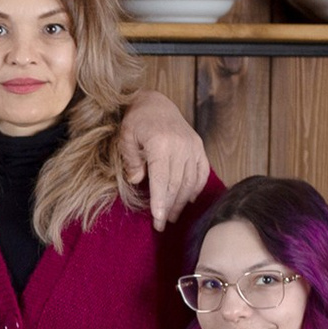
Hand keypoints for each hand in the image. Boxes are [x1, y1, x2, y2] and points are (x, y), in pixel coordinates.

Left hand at [117, 88, 212, 228]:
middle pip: (177, 184)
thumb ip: (131, 160)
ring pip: (190, 181)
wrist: (155, 103)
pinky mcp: (199, 147)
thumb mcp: (126, 138)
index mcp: (161, 144)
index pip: (162, 180)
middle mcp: (181, 146)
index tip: (158, 219)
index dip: (160, 202)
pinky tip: (189, 200)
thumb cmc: (136, 121)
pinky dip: (196, 188)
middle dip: (169, 207)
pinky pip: (201, 172)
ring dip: (182, 201)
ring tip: (172, 216)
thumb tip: (138, 181)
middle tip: (161, 225)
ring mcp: (193, 146)